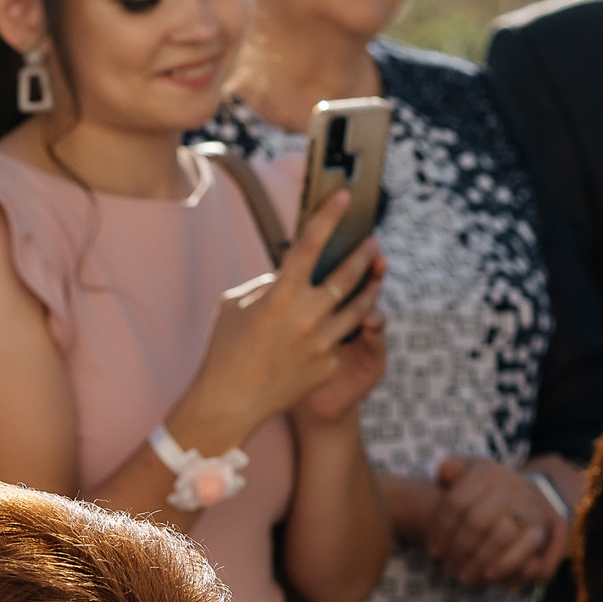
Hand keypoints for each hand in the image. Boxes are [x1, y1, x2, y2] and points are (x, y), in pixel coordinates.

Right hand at [180, 192, 387, 445]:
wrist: (229, 403)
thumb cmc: (226, 350)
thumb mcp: (236, 306)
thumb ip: (267, 285)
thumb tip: (291, 275)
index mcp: (280, 296)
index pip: (311, 244)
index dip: (330, 216)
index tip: (346, 197)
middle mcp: (306, 317)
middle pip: (347, 275)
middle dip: (364, 254)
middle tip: (373, 242)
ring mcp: (321, 344)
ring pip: (359, 308)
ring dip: (370, 288)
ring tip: (376, 275)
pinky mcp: (328, 366)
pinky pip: (339, 340)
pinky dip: (337, 330)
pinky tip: (336, 326)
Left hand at [419, 459, 567, 588]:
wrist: (515, 497)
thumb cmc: (477, 492)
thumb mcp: (462, 476)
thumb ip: (450, 473)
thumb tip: (443, 468)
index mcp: (487, 470)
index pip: (456, 502)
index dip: (440, 529)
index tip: (432, 549)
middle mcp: (511, 484)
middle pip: (476, 521)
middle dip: (457, 547)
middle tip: (445, 565)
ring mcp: (528, 505)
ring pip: (499, 537)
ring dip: (477, 560)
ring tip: (461, 575)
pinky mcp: (540, 526)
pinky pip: (525, 548)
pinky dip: (505, 564)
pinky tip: (487, 576)